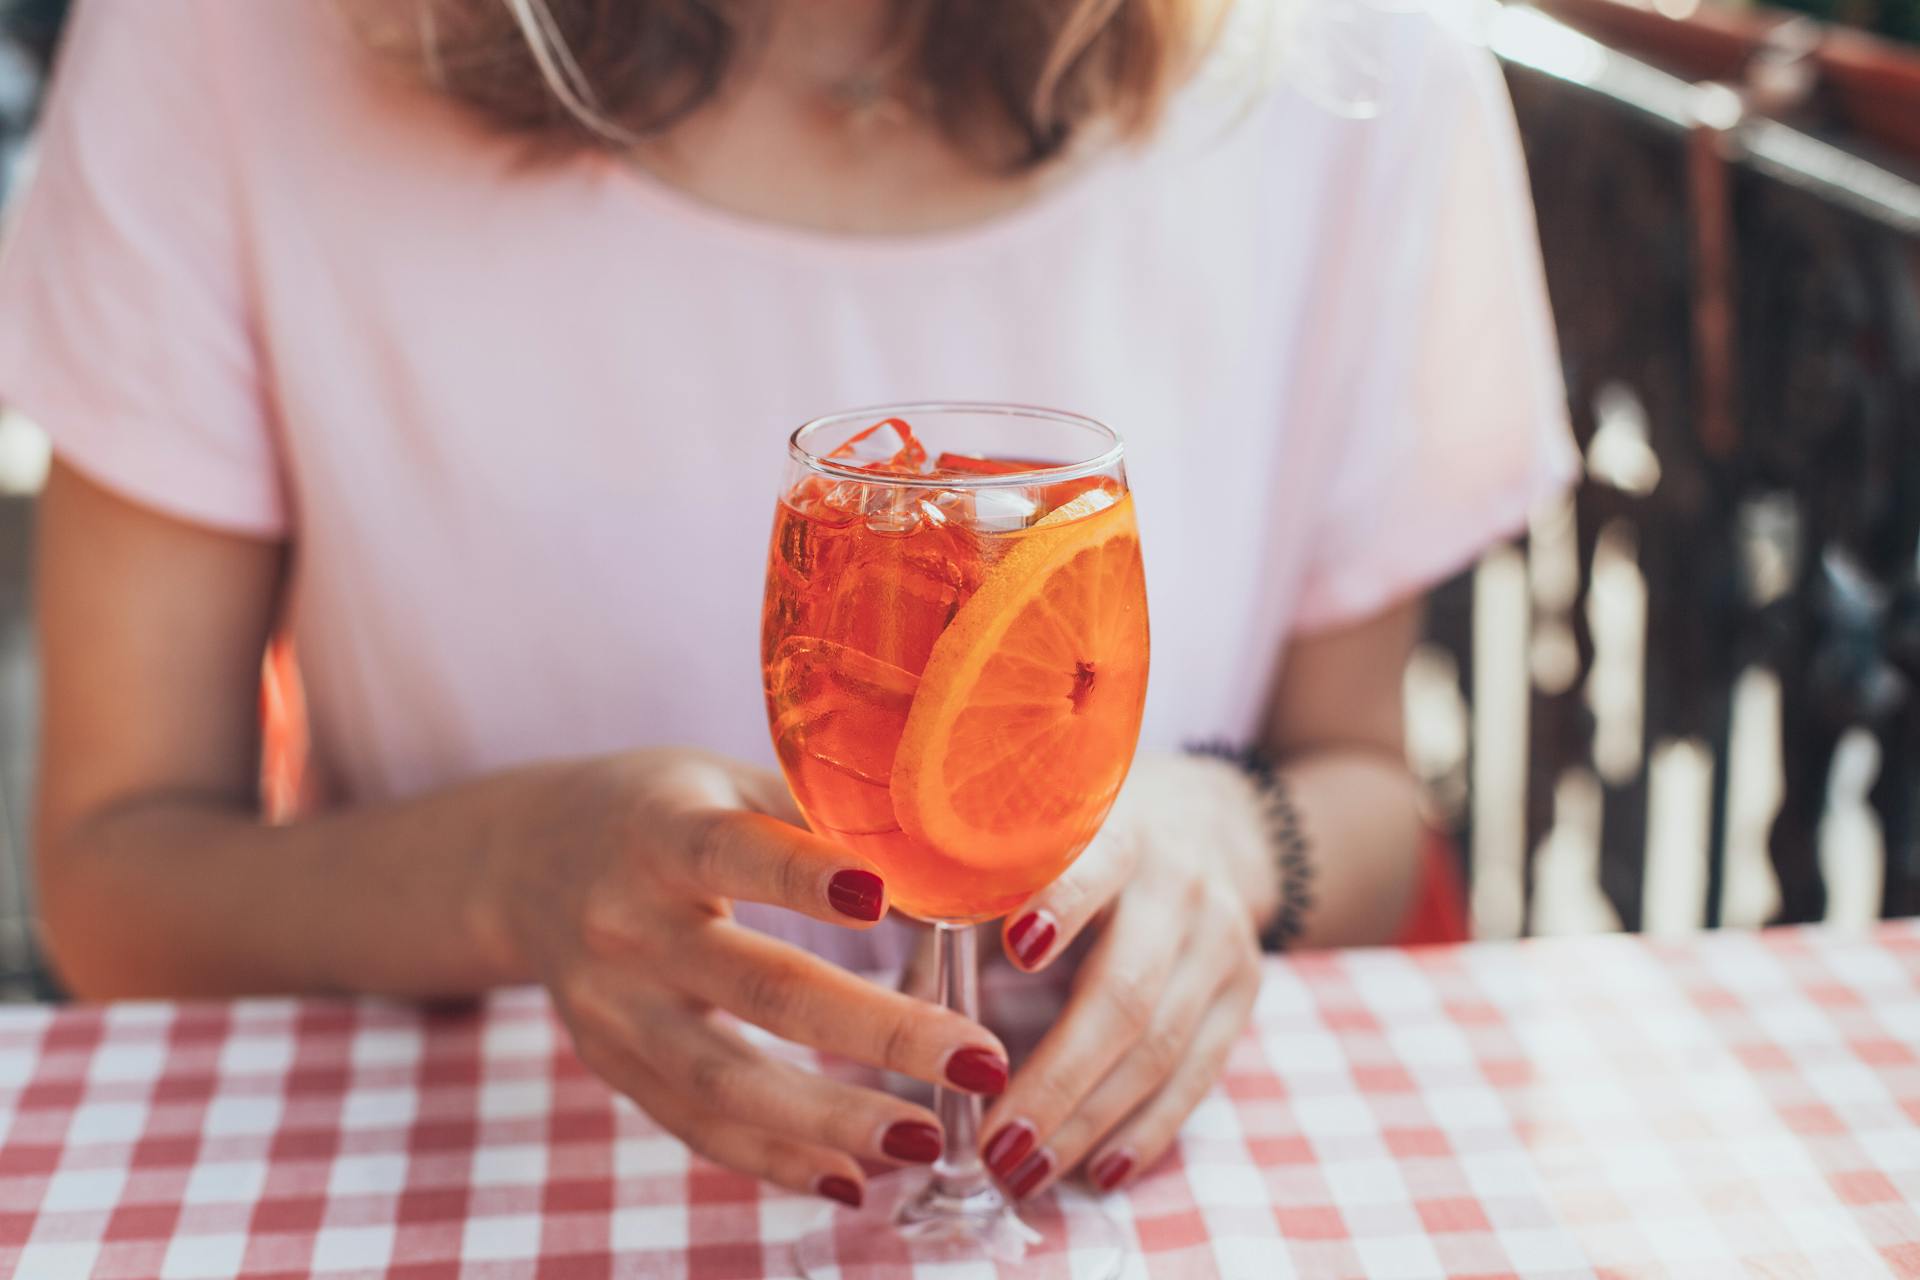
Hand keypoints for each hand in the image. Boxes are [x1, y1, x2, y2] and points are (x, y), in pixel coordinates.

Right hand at [485, 749, 1010, 1206]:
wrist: (527, 859)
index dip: (802, 875)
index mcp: (658, 831)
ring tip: (926, 1141)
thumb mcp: (725, 779)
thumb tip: (947, 868)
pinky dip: (774, 1158)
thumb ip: (819, 815)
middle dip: (876, 1031)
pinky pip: (695, 1125)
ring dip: (832, 1118)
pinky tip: (853, 1178)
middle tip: (979, 1059)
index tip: (884, 898)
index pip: (730, 851)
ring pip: (724, 1078)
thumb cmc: (662, 807)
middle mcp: (625, 922)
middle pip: (756, 985)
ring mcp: (612, 1005)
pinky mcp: (612, 1061)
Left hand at [976, 753, 1267, 1197]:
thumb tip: (887, 998)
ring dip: (1089, 1122)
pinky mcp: (1244, 990)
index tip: (1016, 951)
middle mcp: (1177, 884)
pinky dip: (1146, 1130)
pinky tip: (1097, 1172)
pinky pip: (1199, 1075)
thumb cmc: (1079, 842)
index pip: (1094, 866)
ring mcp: (1220, 940)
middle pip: (1127, 992)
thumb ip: (963, 907)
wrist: (1208, 820)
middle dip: (1058, 1078)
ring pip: (1161, 1048)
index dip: (1061, 905)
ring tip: (1023, 1174)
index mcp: (1116, 830)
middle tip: (995, 1144)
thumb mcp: (1026, 844)